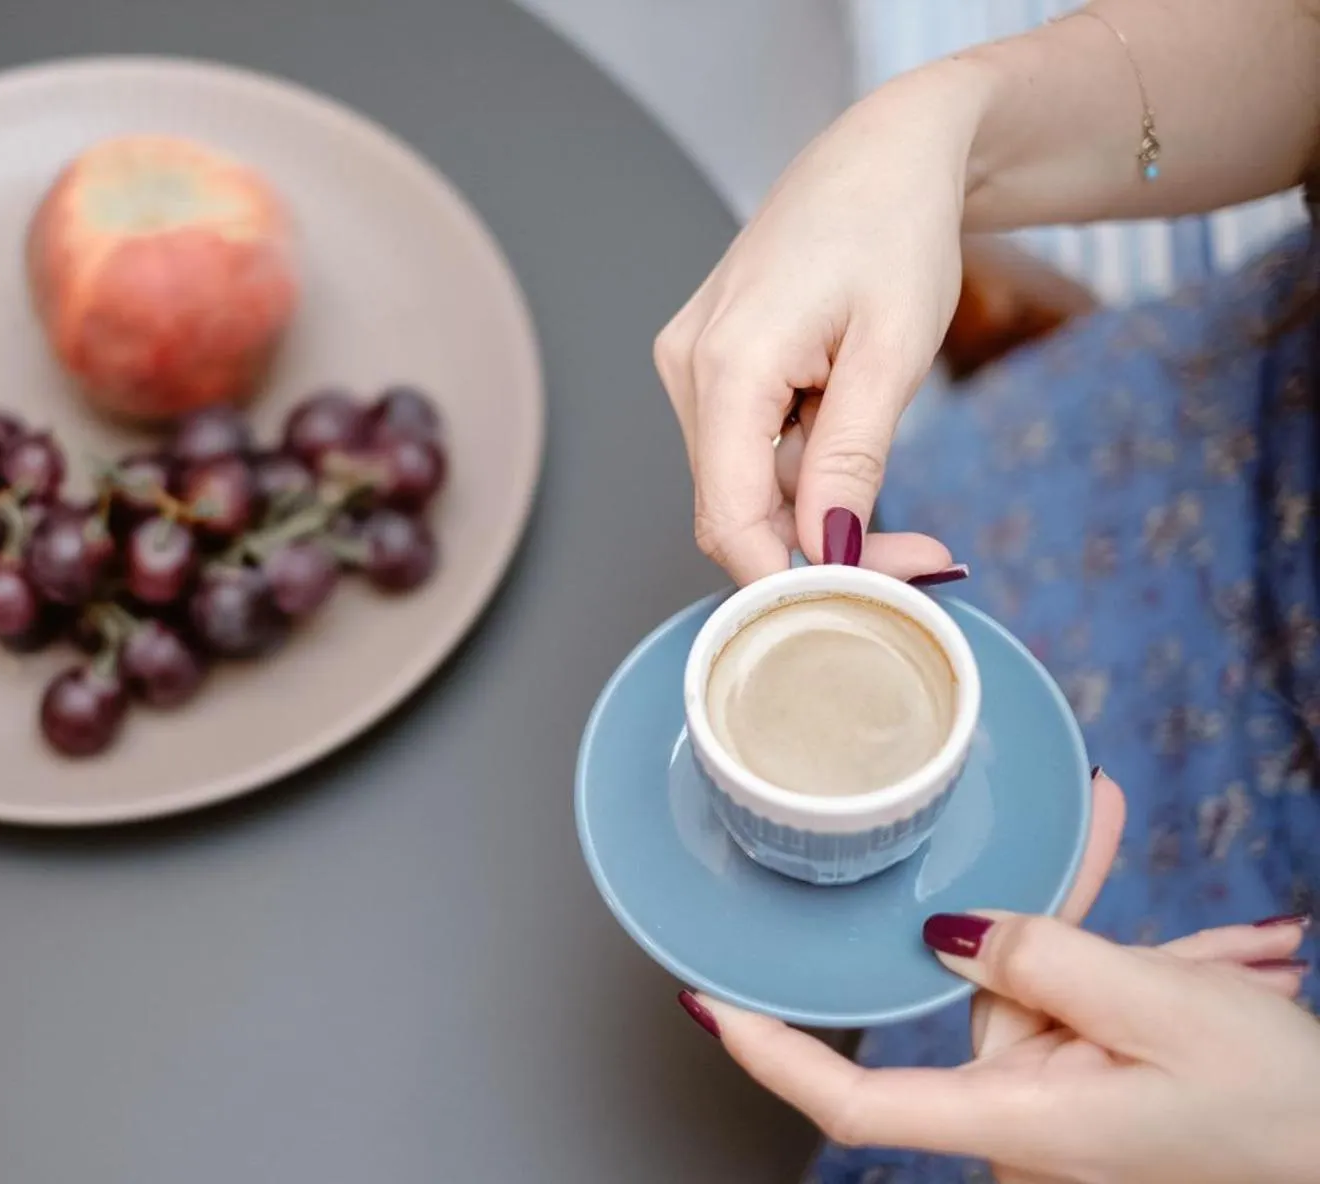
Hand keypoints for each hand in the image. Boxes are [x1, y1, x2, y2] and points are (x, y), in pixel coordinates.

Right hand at [653, 66, 984, 584]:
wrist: (882, 154)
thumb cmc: (894, 229)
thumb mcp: (893, 352)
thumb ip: (850, 459)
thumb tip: (825, 552)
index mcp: (727, 363)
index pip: (729, 520)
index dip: (789, 580)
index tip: (867, 604)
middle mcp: (688, 368)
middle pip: (732, 510)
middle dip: (816, 551)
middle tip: (918, 562)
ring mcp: (690, 365)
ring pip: (740, 486)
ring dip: (812, 513)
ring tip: (900, 500)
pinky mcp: (708, 365)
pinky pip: (744, 450)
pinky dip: (799, 474)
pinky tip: (850, 449)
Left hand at [678, 774, 1318, 1183]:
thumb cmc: (1285, 1116)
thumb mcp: (1169, 1010)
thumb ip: (1047, 955)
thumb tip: (948, 930)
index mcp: (1016, 1125)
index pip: (854, 1099)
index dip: (769, 1050)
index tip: (704, 999)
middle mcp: (1018, 1125)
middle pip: (983, 996)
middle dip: (1054, 924)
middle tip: (1098, 830)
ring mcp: (1054, 1113)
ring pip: (1044, 990)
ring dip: (1124, 956)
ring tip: (1220, 966)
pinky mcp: (1086, 1096)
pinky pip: (1083, 1013)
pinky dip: (1139, 981)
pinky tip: (1221, 974)